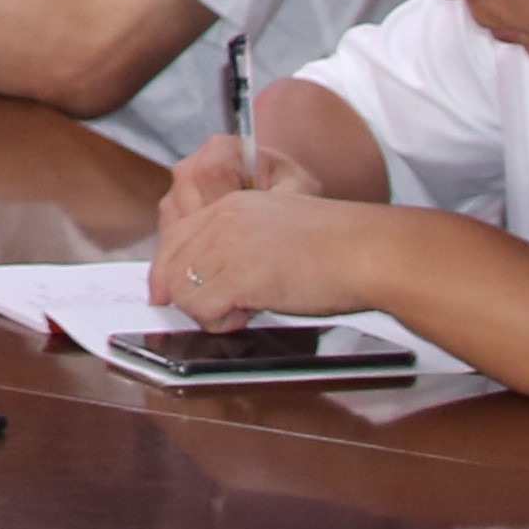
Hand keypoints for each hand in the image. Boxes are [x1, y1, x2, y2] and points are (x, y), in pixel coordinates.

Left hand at [144, 164, 375, 333]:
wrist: (364, 252)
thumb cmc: (335, 247)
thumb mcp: (275, 229)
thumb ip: (239, 243)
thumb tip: (212, 275)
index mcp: (232, 206)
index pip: (175, 237)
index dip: (165, 270)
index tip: (165, 293)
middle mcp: (223, 221)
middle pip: (170, 264)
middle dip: (185, 294)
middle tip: (216, 310)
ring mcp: (228, 246)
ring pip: (181, 290)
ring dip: (206, 310)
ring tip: (240, 310)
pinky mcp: (238, 276)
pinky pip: (202, 310)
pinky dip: (219, 322)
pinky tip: (247, 315)